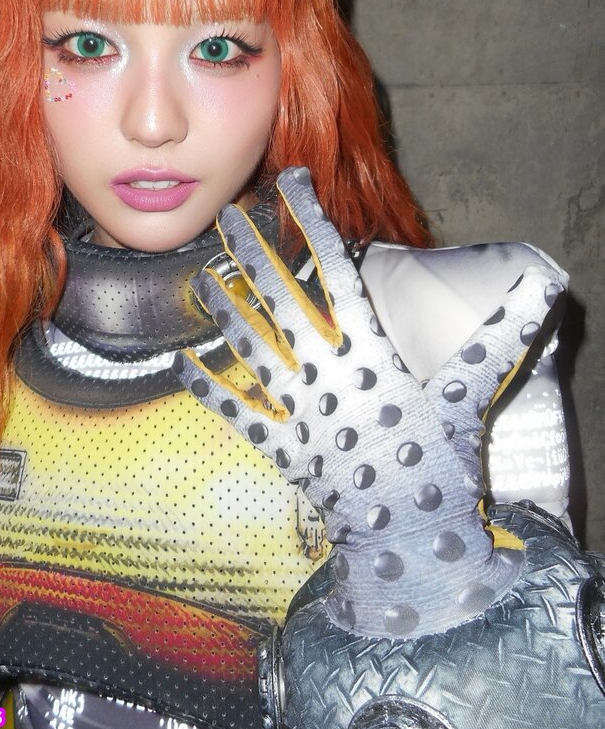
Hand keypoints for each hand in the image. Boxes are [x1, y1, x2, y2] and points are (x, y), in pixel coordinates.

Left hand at [173, 166, 566, 637]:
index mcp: (367, 348)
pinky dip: (209, 388)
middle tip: (228, 214)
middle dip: (253, 252)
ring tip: (203, 277)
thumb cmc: (442, 464)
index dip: (309, 224)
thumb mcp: (469, 392)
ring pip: (251, 346)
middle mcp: (323, 369)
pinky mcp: (279, 445)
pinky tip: (183, 363)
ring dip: (226, 309)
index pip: (333, 270)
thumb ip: (498, 335)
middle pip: (279, 299)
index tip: (291, 186)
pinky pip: (237, 412)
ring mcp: (295, 408)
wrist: (411, 542)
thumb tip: (544, 284)